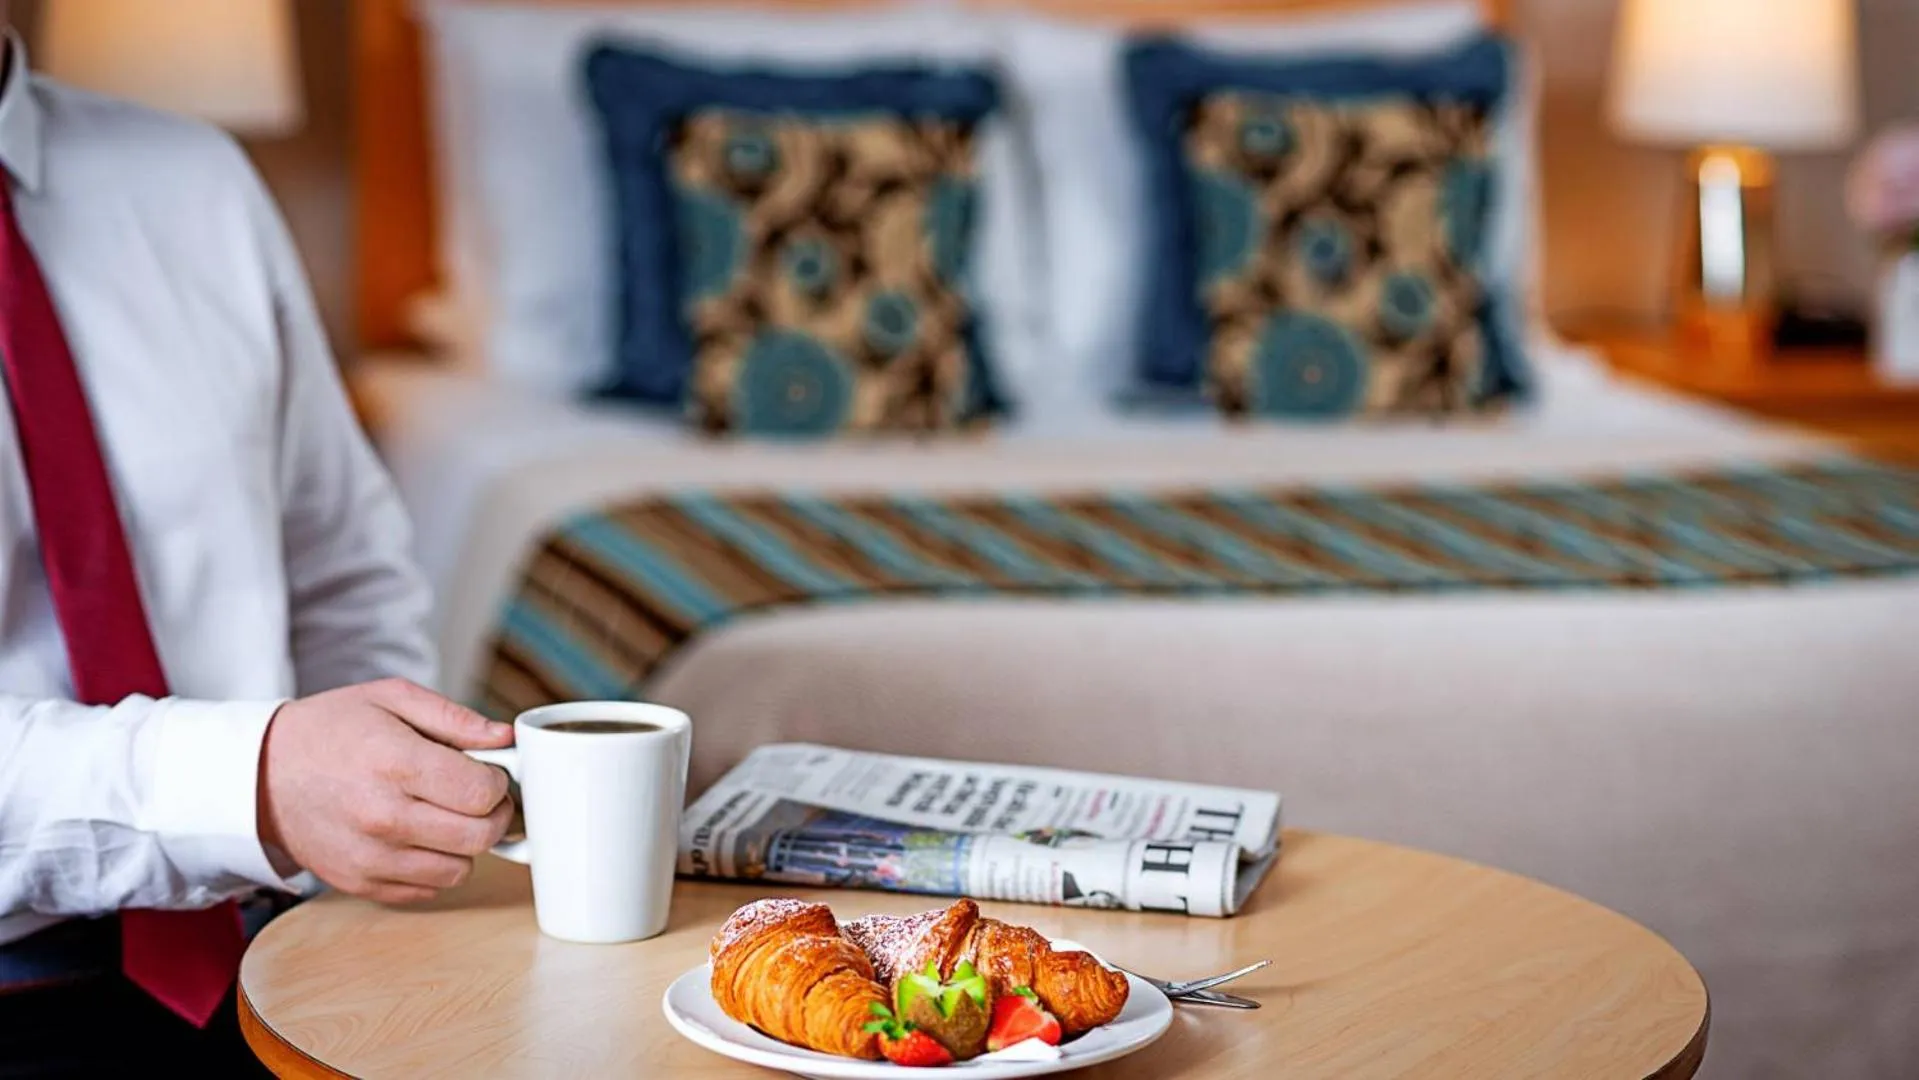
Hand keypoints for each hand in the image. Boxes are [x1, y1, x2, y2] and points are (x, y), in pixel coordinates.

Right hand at [257, 678, 516, 903]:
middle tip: (482, 798)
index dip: (498, 784)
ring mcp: (371, 857)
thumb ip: (454, 717)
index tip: (489, 774)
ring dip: (466, 845)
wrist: (263, 774)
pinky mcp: (360, 883)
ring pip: (460, 870)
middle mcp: (384, 817)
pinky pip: (428, 889)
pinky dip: (437, 867)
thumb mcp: (390, 698)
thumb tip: (505, 737)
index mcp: (395, 764)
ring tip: (447, 816)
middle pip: (478, 837)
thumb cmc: (331, 730)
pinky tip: (422, 837)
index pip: (480, 793)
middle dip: (495, 816)